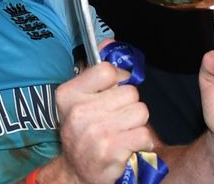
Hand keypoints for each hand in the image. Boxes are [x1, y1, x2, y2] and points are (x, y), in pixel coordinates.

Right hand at [50, 62, 152, 182]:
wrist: (76, 173)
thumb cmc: (83, 132)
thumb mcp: (81, 99)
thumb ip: (97, 70)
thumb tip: (109, 42)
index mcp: (68, 95)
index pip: (107, 70)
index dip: (118, 80)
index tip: (113, 92)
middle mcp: (78, 113)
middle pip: (130, 93)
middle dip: (129, 106)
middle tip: (116, 119)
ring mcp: (94, 132)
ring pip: (140, 112)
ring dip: (137, 124)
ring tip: (122, 132)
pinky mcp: (111, 151)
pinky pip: (144, 134)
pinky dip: (141, 142)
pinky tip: (127, 146)